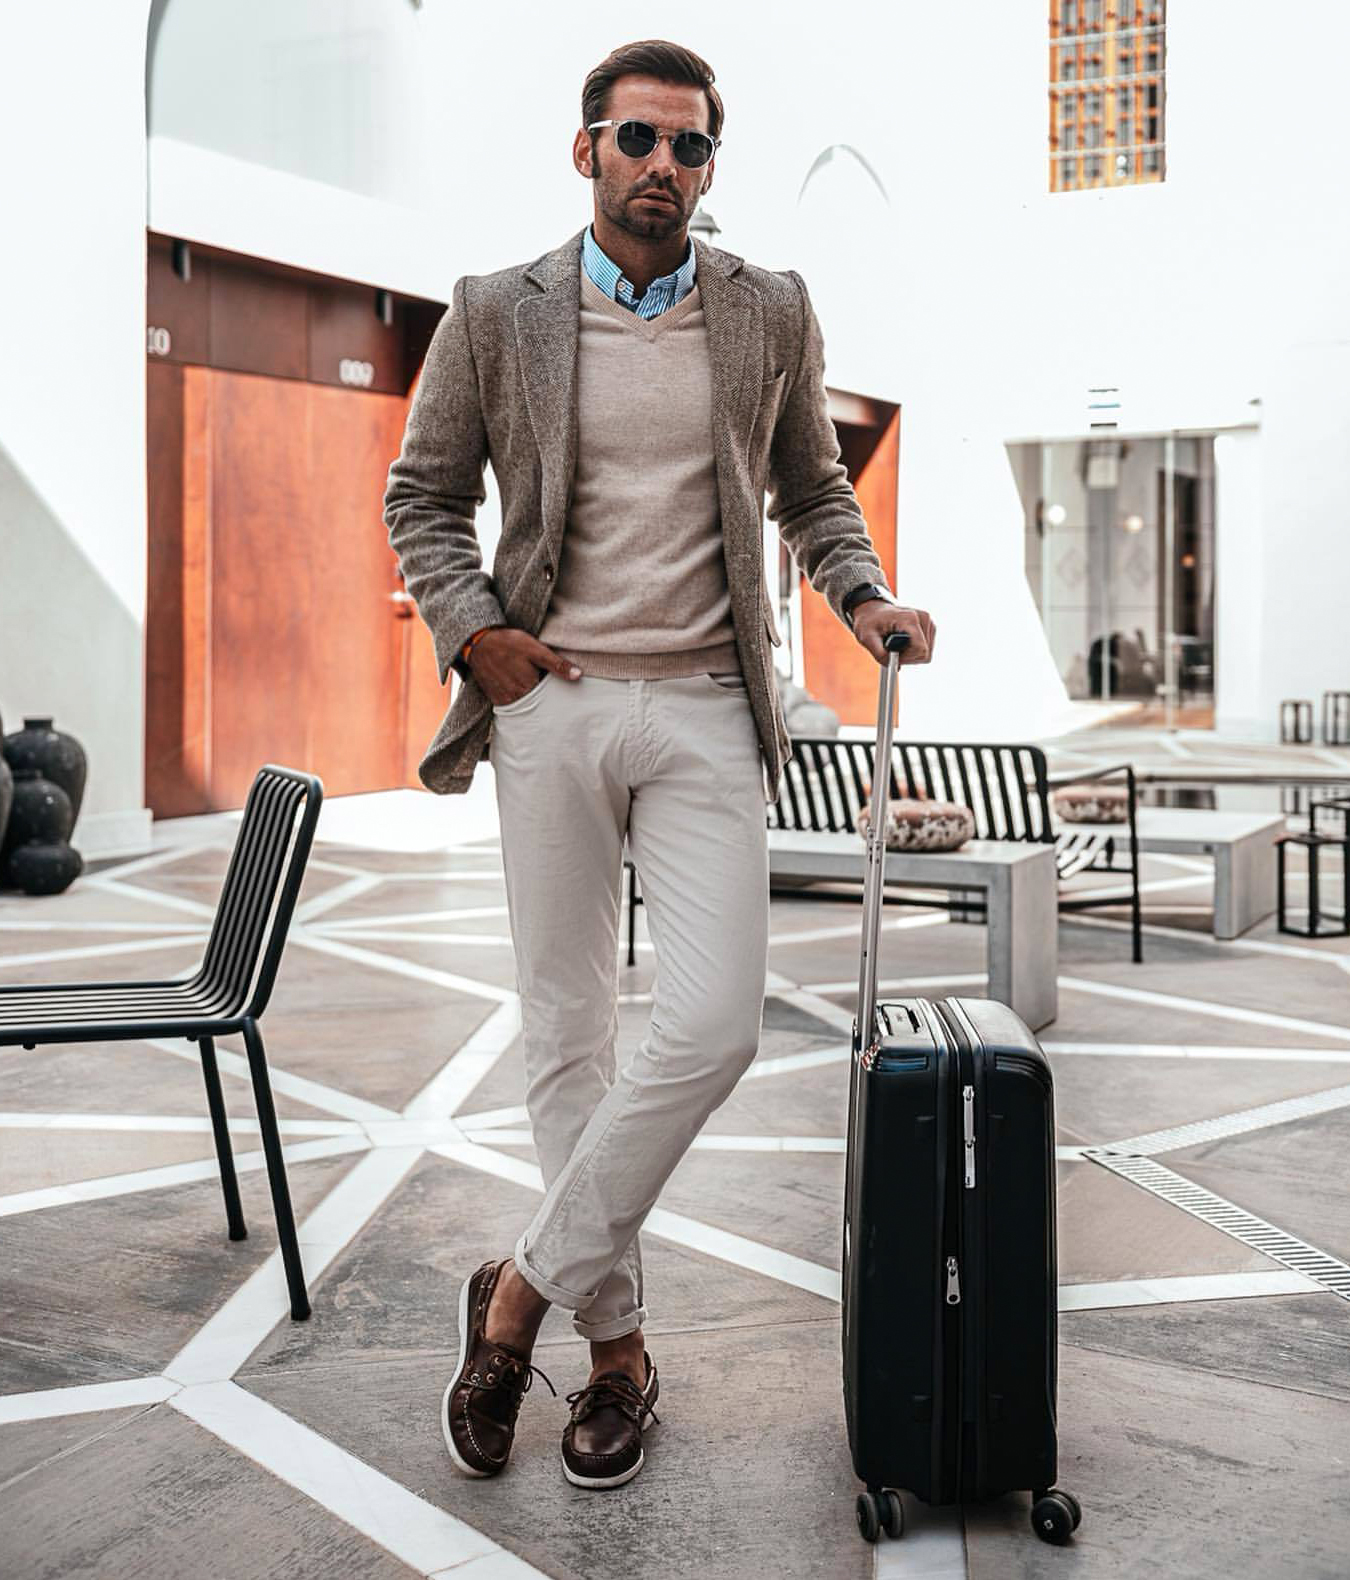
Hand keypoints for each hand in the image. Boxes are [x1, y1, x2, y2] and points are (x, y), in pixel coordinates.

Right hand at [468, 628, 582, 703]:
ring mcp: (504, 700)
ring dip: (529, 697)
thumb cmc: (508, 643)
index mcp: (529, 687)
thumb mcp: (536, 649)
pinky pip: (511, 703)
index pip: (549, 696)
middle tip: (540, 679)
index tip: (554, 683)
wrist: (478, 642)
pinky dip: (517, 698)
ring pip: (525, 703)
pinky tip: (517, 685)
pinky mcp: (495, 698)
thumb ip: (557, 665)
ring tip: (527, 682)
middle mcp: (516, 698)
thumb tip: (578, 676)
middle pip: (537, 702)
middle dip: (542, 695)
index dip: (554, 690)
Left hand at [851, 601, 935, 664]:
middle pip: (924, 653)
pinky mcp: (930, 629)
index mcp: (910, 618)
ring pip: (926, 654)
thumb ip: (879, 653)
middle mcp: (924, 618)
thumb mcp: (866, 637)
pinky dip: (913, 652)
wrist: (874, 611)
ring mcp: (929, 623)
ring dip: (910, 656)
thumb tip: (892, 665)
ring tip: (896, 646)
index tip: (892, 656)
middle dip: (907, 658)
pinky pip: (925, 651)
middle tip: (892, 651)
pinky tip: (902, 644)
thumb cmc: (869, 622)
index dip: (906, 658)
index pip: (920, 649)